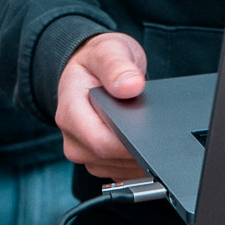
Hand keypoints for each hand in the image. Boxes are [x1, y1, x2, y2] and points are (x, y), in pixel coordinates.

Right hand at [56, 32, 147, 180]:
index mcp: (69, 111)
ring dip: (138, 156)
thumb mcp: (108, 51)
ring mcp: (84, 152)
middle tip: (156, 127)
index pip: (100, 141)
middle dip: (137, 147)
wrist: (92, 70)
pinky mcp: (97, 162)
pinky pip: (122, 172)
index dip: (128, 143)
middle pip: (110, 158)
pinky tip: (144, 143)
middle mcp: (72, 137)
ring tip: (147, 130)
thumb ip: (117, 66)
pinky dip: (137, 162)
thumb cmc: (98, 62)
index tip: (151, 133)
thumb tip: (131, 85)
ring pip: (118, 169)